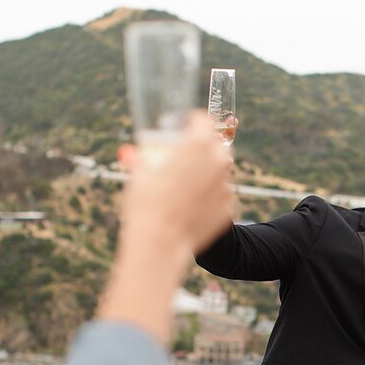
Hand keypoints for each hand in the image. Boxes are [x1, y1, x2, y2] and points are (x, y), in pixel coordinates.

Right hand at [120, 110, 235, 255]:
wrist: (161, 244)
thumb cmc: (146, 205)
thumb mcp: (139, 174)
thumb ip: (142, 158)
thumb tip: (136, 154)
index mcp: (198, 144)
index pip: (202, 120)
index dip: (190, 123)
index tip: (182, 129)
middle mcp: (218, 162)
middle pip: (215, 144)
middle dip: (202, 147)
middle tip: (184, 156)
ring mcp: (225, 186)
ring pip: (219, 170)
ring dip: (206, 172)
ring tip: (184, 185)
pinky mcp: (229, 207)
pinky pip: (220, 194)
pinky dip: (209, 196)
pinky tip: (191, 205)